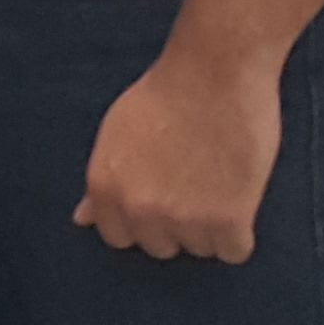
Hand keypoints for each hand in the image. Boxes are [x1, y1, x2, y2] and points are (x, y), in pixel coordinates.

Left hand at [74, 44, 279, 261]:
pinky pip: (234, 252)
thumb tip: (83, 219)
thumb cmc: (166, 93)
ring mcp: (184, 218)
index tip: (162, 199)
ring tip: (220, 184)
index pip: (118, 236)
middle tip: (195, 185)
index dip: (143, 219)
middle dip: (177, 224)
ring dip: (211, 227)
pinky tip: (240, 199)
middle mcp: (139, 209)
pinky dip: (240, 233)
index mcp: (105, 188)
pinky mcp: (228, 219)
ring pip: (199, 249)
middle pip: (160, 247)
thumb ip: (102, 183)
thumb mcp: (116, 132)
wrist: (215, 72)